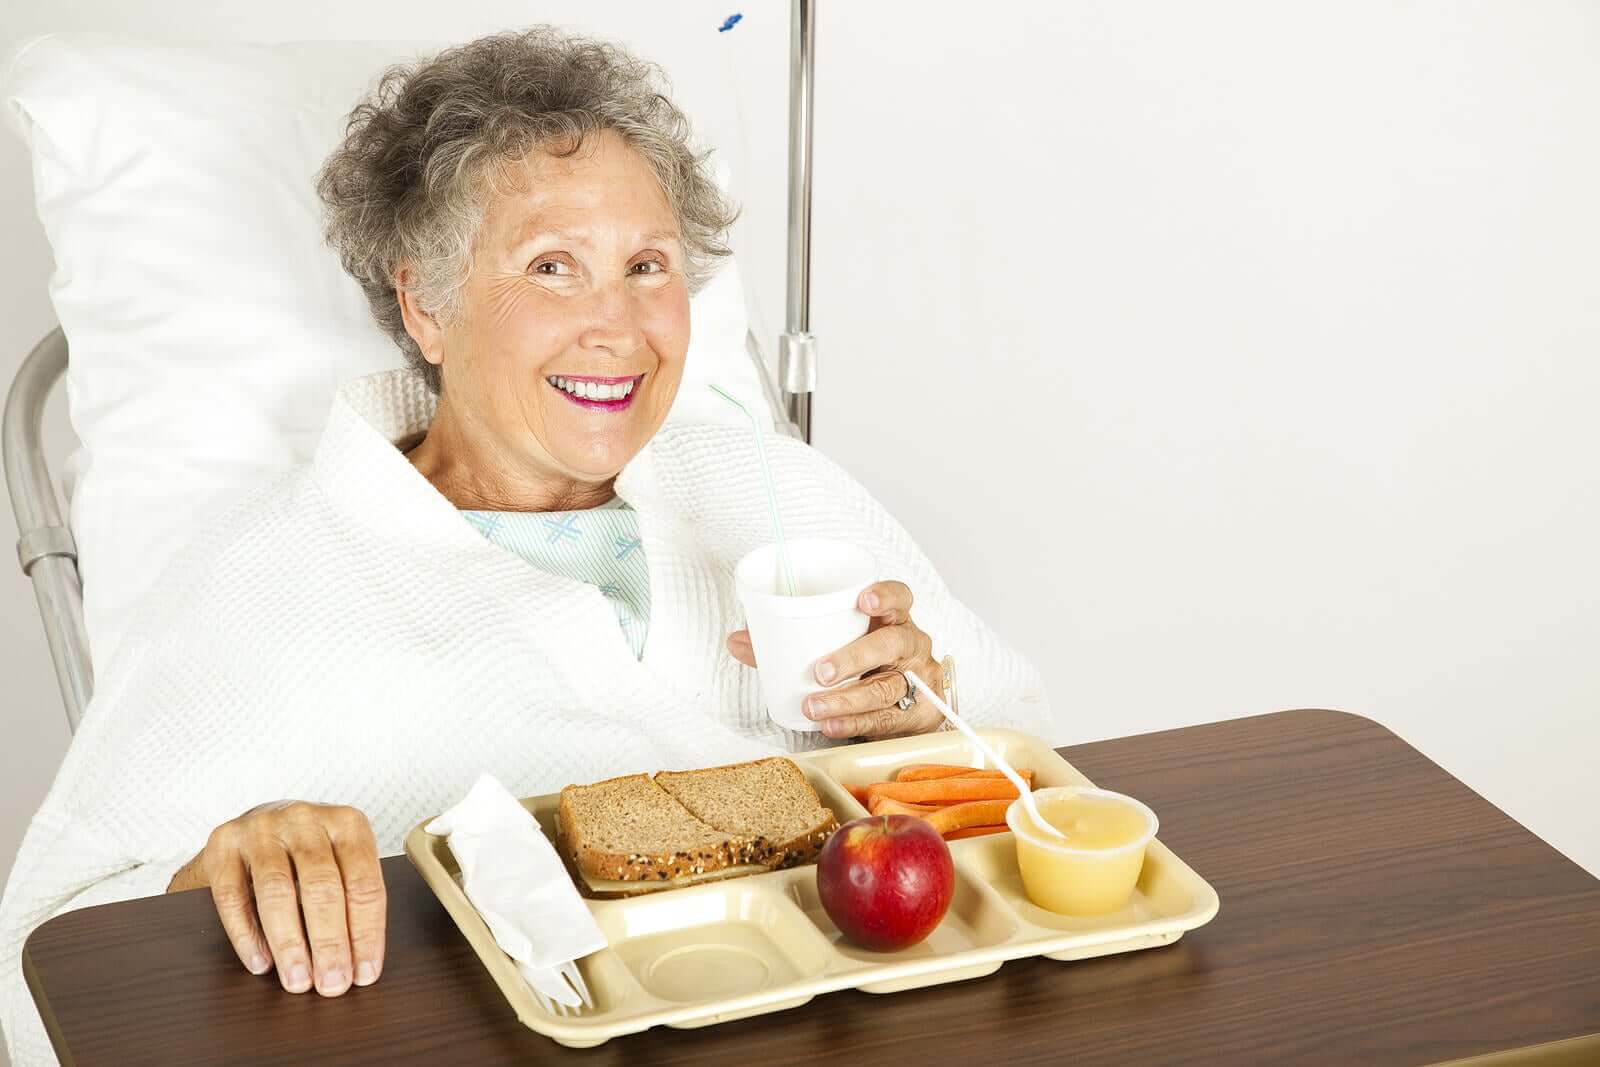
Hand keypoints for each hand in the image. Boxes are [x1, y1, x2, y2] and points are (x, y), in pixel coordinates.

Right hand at [168, 801, 386, 995]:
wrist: (255, 828)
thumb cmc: (308, 855)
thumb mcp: (341, 864)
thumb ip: (353, 902)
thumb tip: (360, 967)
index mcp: (347, 823)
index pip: (364, 883)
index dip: (366, 933)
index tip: (364, 973)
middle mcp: (305, 819)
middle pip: (321, 887)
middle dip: (329, 942)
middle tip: (331, 984)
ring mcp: (261, 828)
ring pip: (277, 891)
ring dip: (289, 943)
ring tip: (298, 980)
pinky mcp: (223, 843)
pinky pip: (233, 895)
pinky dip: (247, 934)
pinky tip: (260, 963)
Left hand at [726, 579, 943, 738]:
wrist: (913, 708)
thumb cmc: (871, 666)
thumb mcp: (843, 646)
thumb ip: (790, 642)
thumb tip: (737, 639)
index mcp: (894, 621)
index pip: (902, 598)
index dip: (887, 596)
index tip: (864, 600)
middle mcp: (909, 647)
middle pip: (891, 645)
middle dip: (854, 657)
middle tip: (821, 671)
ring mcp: (916, 682)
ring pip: (884, 688)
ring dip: (845, 699)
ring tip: (813, 706)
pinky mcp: (915, 716)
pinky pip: (883, 720)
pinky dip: (853, 723)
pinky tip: (831, 724)